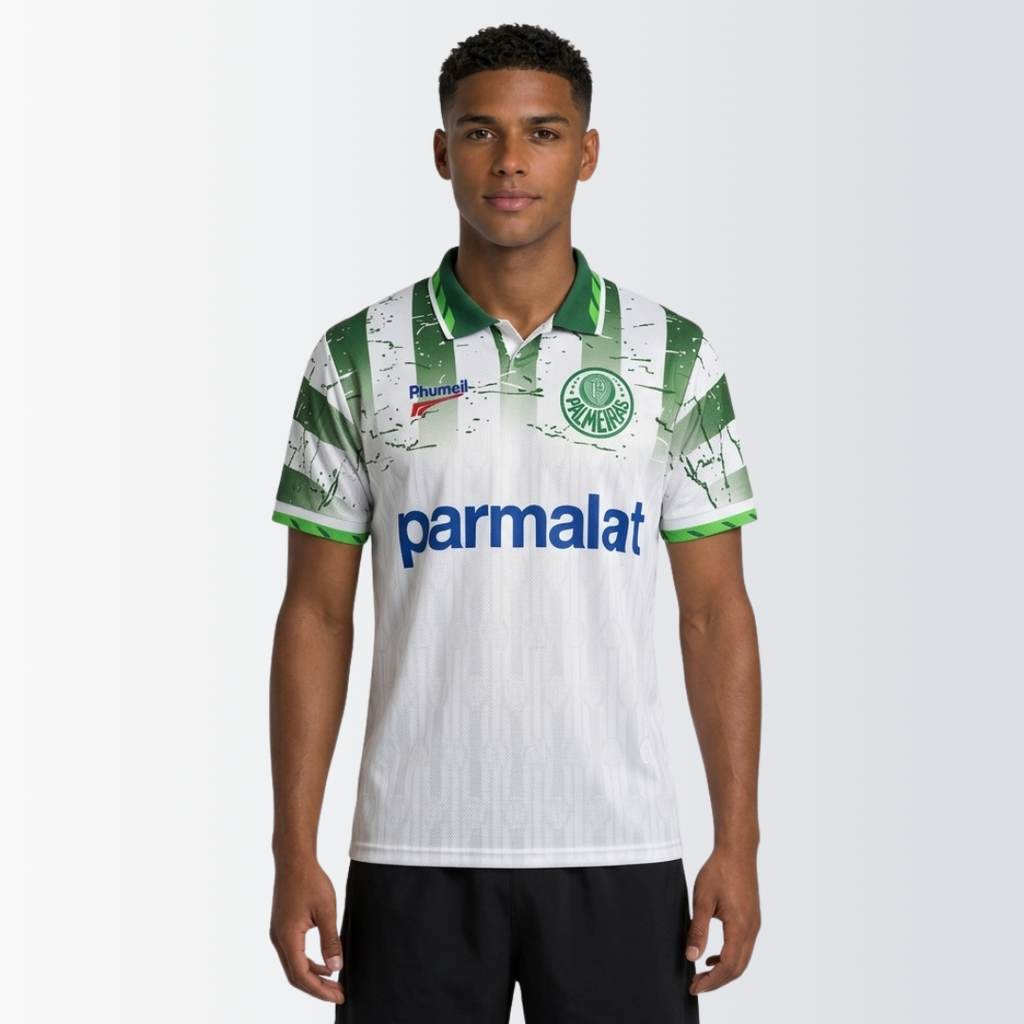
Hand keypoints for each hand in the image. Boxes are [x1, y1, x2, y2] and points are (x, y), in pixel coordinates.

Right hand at [269, 859, 345, 1003]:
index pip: (301, 975)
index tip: (339, 995)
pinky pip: (293, 954)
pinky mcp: (282, 928)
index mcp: (288, 937)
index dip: (320, 990)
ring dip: (313, 977)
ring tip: (335, 982)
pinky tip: (324, 964)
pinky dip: (308, 964)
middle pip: (295, 975)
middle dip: (317, 988)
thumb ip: (330, 940)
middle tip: (339, 994)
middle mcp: (278, 939)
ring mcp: (278, 934)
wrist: (293, 860)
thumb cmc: (310, 880)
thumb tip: (336, 967)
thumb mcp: (326, 910)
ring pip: (293, 966)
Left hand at [685, 846, 759, 994]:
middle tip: (696, 985)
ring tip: (702, 974)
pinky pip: (743, 947)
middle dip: (717, 982)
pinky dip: (729, 958)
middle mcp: (752, 929)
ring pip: (742, 959)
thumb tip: (692, 956)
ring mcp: (754, 924)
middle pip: (738, 968)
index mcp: (740, 926)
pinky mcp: (752, 919)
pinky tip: (713, 956)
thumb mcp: (702, 899)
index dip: (711, 981)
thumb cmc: (719, 870)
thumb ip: (698, 930)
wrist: (737, 851)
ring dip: (724, 971)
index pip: (728, 966)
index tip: (694, 986)